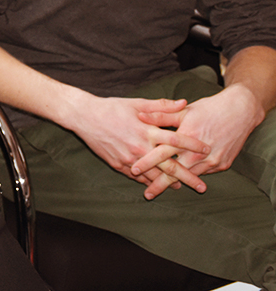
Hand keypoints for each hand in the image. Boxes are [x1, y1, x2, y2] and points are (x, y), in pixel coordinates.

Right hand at [71, 96, 207, 193]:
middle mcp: (140, 147)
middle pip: (169, 165)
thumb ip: (162, 106)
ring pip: (153, 175)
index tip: (207, 149)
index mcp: (146, 130)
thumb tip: (185, 103)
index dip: (193, 145)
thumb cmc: (112, 108)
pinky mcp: (118, 165)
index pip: (176, 140)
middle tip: (202, 187)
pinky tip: (155, 184)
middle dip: (187, 177)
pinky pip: (136, 176)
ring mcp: (129, 159)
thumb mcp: (137, 103)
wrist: (84, 117)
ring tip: (180, 188)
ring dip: (168, 183)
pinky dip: (148, 181)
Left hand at [131, 84, 263, 197]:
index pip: (161, 153)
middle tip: (147, 195)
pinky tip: (182, 182)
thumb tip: (140, 116)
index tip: (133, 170)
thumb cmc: (209, 109)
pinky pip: (203, 173)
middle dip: (160, 184)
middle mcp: (198, 153)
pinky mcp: (222, 165)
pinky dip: (191, 178)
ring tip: (160, 191)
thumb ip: (161, 115)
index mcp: (186, 137)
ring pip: (189, 176)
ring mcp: (212, 161)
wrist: (240, 112)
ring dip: (176, 184)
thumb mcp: (183, 111)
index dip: (147, 162)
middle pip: (175, 172)